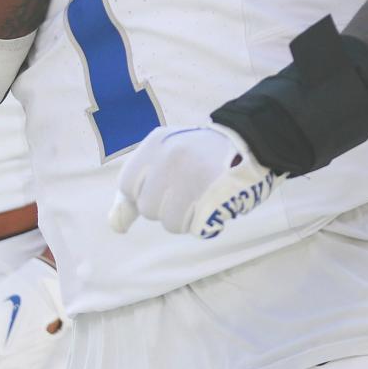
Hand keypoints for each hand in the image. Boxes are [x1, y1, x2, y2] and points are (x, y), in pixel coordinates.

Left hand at [109, 124, 281, 239]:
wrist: (252, 142)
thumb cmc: (203, 153)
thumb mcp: (166, 156)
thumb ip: (138, 187)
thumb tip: (115, 225)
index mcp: (156, 142)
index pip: (127, 185)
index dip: (144, 193)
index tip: (164, 185)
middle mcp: (169, 157)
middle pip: (148, 208)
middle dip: (166, 206)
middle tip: (189, 189)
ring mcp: (191, 177)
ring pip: (169, 221)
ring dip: (185, 217)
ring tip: (202, 196)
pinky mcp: (211, 196)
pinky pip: (193, 227)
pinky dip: (203, 222)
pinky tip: (214, 203)